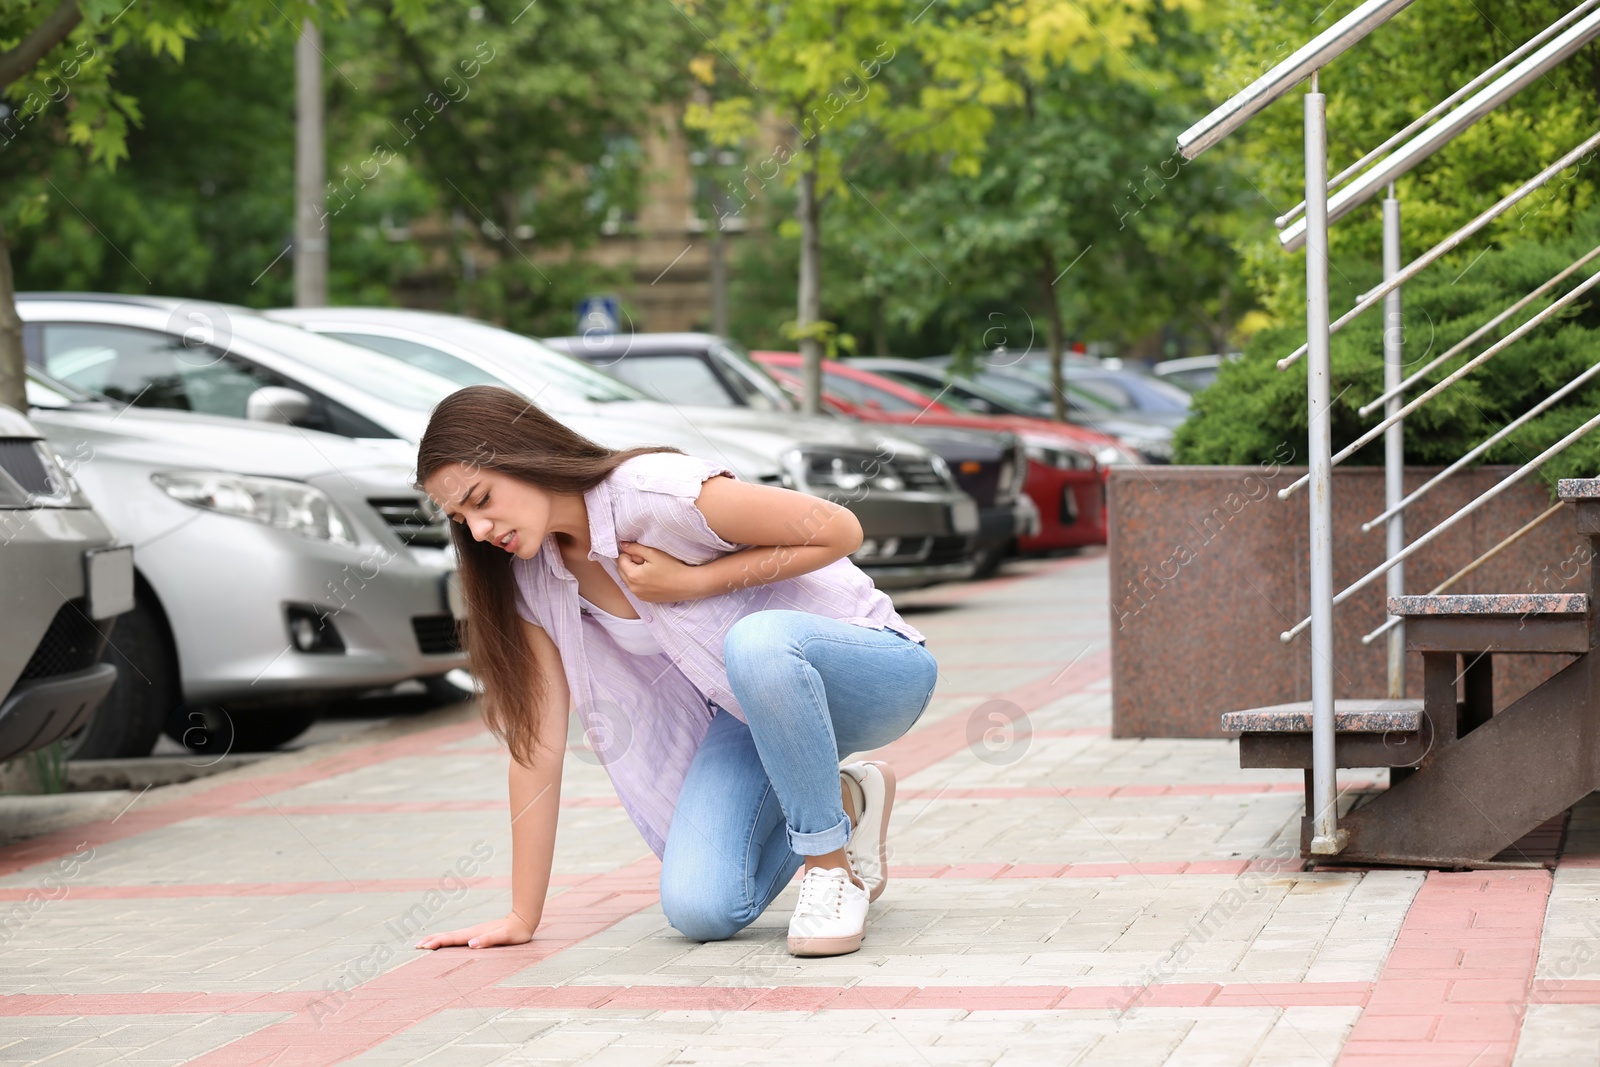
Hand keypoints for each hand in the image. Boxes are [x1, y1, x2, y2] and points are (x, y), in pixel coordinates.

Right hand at [415, 910, 534, 950]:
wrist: (523, 920)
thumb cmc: (515, 932)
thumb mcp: (504, 937)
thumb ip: (488, 940)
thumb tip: (471, 944)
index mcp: (474, 934)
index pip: (452, 938)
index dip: (437, 942)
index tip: (423, 946)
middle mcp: (471, 932)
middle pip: (448, 936)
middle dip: (432, 940)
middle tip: (415, 946)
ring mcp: (473, 932)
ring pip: (451, 936)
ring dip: (436, 939)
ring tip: (423, 944)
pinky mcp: (477, 934)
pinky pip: (457, 938)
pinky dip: (446, 940)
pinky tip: (444, 942)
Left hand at [616, 541, 711, 601]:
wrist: (688, 584)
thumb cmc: (672, 567)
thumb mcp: (653, 553)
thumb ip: (635, 548)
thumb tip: (622, 545)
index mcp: (633, 575)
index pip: (620, 559)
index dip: (630, 553)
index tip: (643, 553)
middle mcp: (633, 588)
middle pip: (621, 570)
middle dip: (630, 563)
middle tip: (646, 561)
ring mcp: (639, 595)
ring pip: (628, 580)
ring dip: (634, 573)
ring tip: (651, 570)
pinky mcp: (645, 599)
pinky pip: (635, 588)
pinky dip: (639, 582)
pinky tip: (654, 578)